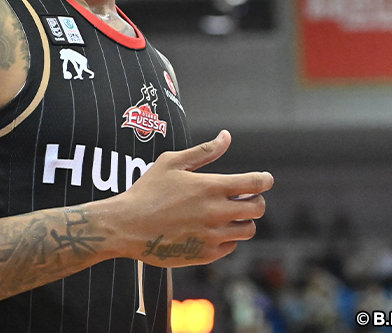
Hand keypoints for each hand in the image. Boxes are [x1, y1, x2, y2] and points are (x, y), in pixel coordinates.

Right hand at [113, 130, 272, 266]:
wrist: (127, 226)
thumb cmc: (147, 190)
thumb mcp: (172, 163)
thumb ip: (204, 151)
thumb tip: (226, 136)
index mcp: (211, 187)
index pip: (255, 183)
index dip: (265, 180)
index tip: (264, 180)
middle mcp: (217, 212)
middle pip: (258, 209)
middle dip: (256, 201)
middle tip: (244, 198)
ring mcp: (213, 236)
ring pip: (248, 230)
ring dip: (242, 220)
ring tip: (227, 214)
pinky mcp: (206, 254)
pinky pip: (230, 247)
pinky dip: (227, 238)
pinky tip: (211, 229)